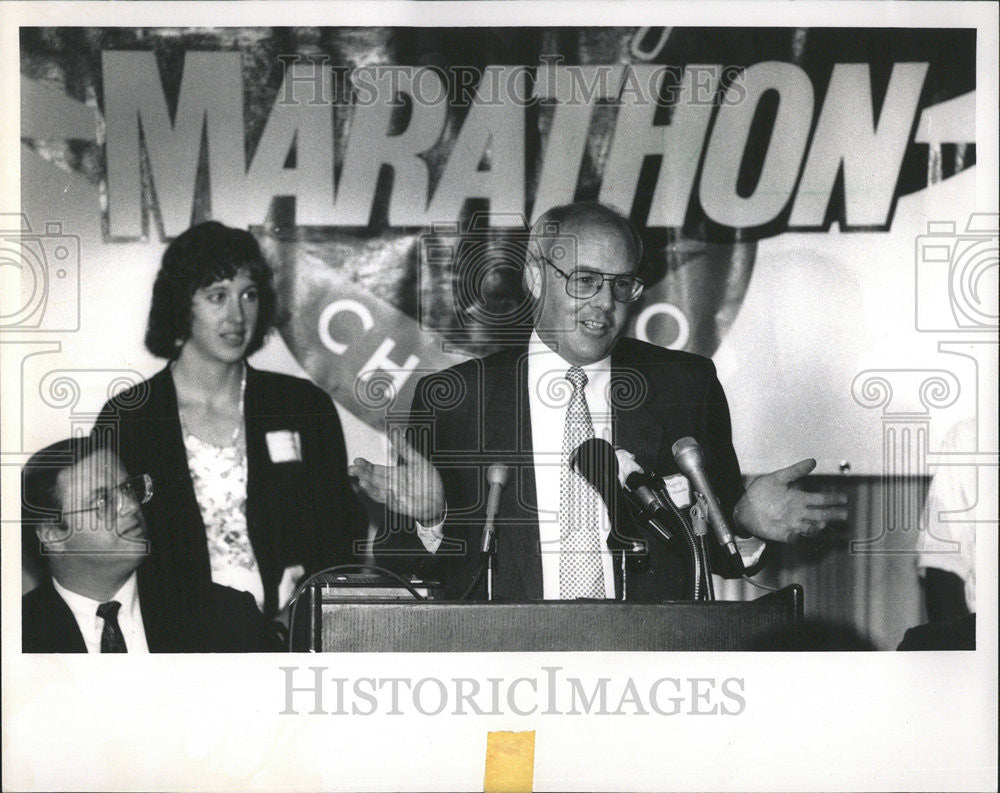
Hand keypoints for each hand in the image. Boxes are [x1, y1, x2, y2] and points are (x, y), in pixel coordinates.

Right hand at [348, 428, 445, 523]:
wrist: (438, 498)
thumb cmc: (427, 480)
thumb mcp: (416, 460)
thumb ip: (404, 448)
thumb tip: (394, 432)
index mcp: (393, 474)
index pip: (375, 470)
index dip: (365, 466)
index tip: (356, 460)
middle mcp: (391, 485)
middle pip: (373, 480)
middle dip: (362, 475)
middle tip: (352, 470)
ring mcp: (395, 496)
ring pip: (378, 492)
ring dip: (370, 488)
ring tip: (362, 482)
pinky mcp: (401, 506)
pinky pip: (392, 502)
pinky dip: (388, 498)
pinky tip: (385, 492)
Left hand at [733, 459, 847, 543]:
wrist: (744, 507)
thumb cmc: (761, 492)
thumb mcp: (777, 478)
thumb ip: (795, 471)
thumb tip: (813, 461)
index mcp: (799, 498)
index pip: (821, 499)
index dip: (833, 499)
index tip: (845, 498)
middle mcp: (799, 512)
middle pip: (821, 514)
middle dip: (833, 515)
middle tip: (844, 514)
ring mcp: (791, 524)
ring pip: (810, 527)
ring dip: (816, 527)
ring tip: (821, 524)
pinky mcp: (782, 534)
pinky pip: (792, 538)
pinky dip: (796, 537)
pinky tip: (796, 535)